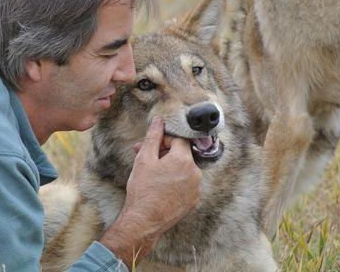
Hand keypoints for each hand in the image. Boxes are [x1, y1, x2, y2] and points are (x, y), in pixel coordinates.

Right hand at [99, 116, 201, 266]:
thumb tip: (159, 120)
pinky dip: (175, 181)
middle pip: (181, 154)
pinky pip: (185, 183)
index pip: (178, 140)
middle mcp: (195, 172)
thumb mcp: (144, 158)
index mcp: (184, 159)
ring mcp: (196, 188)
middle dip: (164, 153)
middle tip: (145, 158)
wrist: (144, 220)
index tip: (151, 147)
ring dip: (169, 167)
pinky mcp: (193, 200)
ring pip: (183, 169)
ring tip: (151, 174)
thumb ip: (153, 136)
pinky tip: (160, 186)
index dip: (163, 140)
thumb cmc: (143, 189)